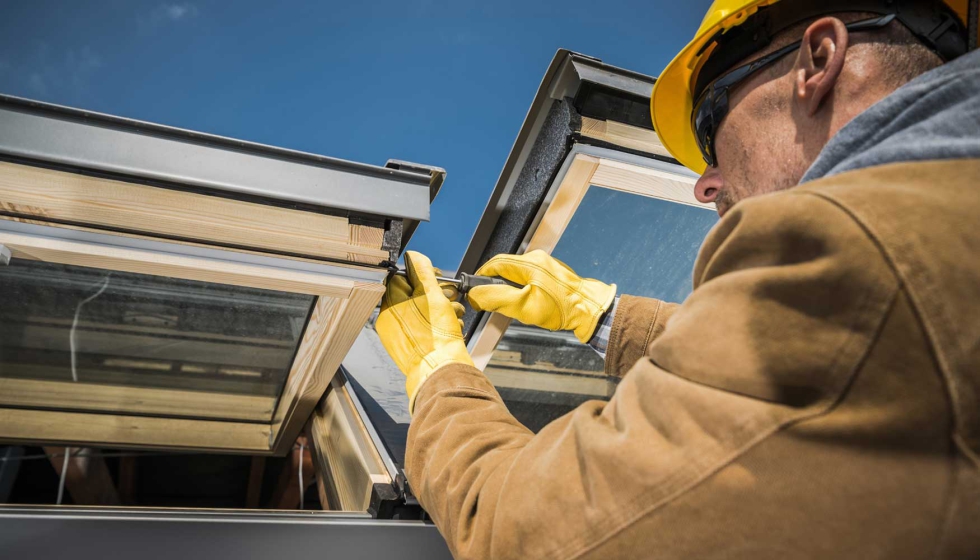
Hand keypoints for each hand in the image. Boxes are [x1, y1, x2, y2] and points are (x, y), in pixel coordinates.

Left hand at [376, 251, 473, 412]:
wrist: (442, 371)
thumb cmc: (436, 336)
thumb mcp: (431, 294)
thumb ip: (422, 272)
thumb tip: (413, 256)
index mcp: (390, 306)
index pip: (400, 278)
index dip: (422, 274)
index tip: (437, 277)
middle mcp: (390, 321)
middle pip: (413, 295)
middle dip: (436, 293)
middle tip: (450, 297)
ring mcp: (399, 337)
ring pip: (422, 313)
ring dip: (442, 310)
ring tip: (455, 315)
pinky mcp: (411, 348)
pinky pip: (424, 329)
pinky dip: (439, 326)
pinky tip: (452, 328)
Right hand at [467, 249, 615, 342]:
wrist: (590, 310)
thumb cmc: (562, 309)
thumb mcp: (523, 306)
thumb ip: (496, 298)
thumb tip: (475, 295)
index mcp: (529, 263)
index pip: (495, 263)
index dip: (481, 276)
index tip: (474, 290)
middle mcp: (538, 259)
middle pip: (505, 268)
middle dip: (496, 284)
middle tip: (492, 301)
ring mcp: (547, 265)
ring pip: (517, 274)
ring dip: (510, 288)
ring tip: (512, 305)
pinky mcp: (553, 274)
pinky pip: (529, 278)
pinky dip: (522, 289)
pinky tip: (528, 303)